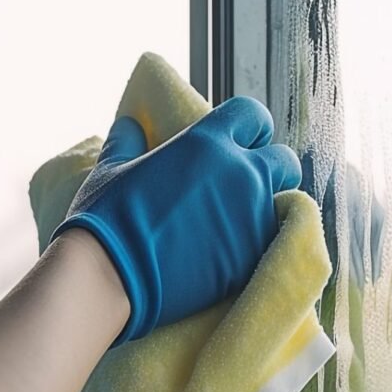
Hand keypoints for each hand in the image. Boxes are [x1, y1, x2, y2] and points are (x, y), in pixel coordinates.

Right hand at [52, 96, 302, 343]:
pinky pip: (272, 244)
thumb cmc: (107, 219)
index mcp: (208, 141)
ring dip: (267, 210)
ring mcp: (252, 218)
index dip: (249, 129)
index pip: (254, 115)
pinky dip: (259, 245)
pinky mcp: (252, 258)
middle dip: (272, 169)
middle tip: (248, 186)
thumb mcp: (111, 169)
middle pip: (284, 160)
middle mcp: (241, 174)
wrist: (112, 276)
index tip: (240, 143)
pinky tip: (235, 252)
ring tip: (241, 224)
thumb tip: (131, 125)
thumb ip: (127, 142)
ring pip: (284, 206)